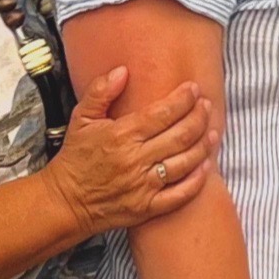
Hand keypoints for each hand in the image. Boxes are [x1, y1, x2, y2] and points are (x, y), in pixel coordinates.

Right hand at [42, 67, 214, 236]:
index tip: (194, 89)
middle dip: (199, 117)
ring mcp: (143, 185)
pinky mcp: (147, 207)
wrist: (65, 201)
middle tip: (206, 107)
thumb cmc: (75, 158)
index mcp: (121, 135)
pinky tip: (205, 166)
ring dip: (204, 145)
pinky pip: (180, 194)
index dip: (183, 99)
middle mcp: (136, 160)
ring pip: (185, 162)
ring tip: (213, 132)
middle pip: (180, 135)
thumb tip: (123, 70)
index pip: (162, 113)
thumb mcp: (80, 118)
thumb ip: (101, 91)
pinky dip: (197, 180)